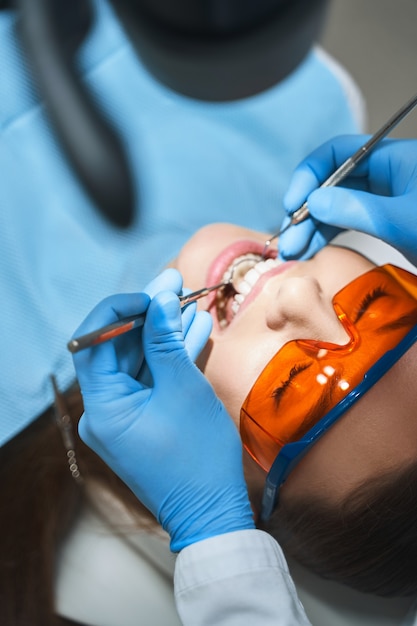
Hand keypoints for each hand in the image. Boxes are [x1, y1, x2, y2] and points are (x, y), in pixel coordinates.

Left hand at [72, 272, 253, 551]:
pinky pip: (151, 380)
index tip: (151, 294)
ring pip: (139, 362)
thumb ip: (166, 341)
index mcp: (102, 406)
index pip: (93, 342)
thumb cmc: (197, 455)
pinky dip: (169, 358)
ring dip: (163, 334)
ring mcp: (123, 416)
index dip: (119, 310)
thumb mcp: (183, 389)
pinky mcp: (143, 419)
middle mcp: (104, 410)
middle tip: (175, 287)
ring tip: (188, 301)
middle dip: (148, 317)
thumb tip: (160, 300)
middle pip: (118, 349)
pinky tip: (191, 329)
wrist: (212, 511)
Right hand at [278, 136, 416, 265]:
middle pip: (331, 183)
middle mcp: (386, 174)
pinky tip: (309, 250)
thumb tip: (314, 202)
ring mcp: (383, 198)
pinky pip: (346, 222)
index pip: (338, 153)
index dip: (309, 176)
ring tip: (293, 251)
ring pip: (335, 206)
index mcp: (394, 158)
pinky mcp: (383, 221)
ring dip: (310, 228)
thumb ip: (359, 209)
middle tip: (290, 239)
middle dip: (306, 211)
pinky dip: (326, 236)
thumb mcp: (404, 221)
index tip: (293, 204)